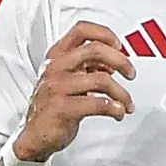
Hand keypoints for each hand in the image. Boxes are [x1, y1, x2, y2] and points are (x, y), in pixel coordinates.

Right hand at [12, 21, 136, 162]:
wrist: (35, 136)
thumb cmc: (51, 106)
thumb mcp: (65, 78)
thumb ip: (86, 66)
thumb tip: (113, 63)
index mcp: (56, 56)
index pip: (81, 30)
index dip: (104, 34)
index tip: (118, 45)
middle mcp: (55, 68)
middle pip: (95, 50)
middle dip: (121, 60)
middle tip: (131, 73)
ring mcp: (57, 87)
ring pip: (102, 80)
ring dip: (121, 93)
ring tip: (126, 103)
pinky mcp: (63, 109)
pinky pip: (98, 104)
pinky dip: (115, 108)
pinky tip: (117, 112)